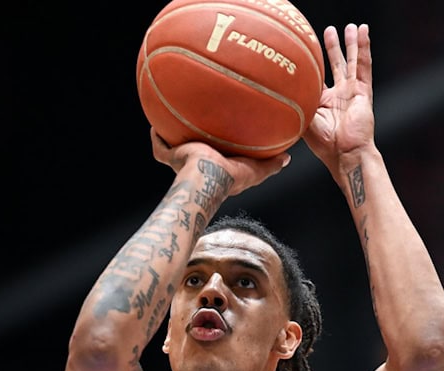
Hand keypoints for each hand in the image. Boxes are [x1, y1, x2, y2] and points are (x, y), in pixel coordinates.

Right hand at [150, 128, 290, 196]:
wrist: (210, 177)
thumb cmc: (233, 178)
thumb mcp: (257, 170)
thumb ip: (271, 165)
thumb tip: (288, 157)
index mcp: (216, 167)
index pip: (215, 156)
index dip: (218, 147)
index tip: (221, 136)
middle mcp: (197, 164)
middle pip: (192, 150)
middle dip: (193, 139)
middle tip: (196, 124)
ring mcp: (182, 161)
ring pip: (173, 149)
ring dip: (172, 137)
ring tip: (171, 119)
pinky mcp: (171, 157)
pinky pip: (159, 147)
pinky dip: (156, 137)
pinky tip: (155, 124)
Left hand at [303, 24, 376, 176]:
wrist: (345, 153)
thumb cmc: (323, 144)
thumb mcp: (302, 120)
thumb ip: (294, 104)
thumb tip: (272, 93)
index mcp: (324, 102)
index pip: (319, 77)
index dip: (315, 63)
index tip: (308, 47)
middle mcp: (340, 95)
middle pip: (338, 65)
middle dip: (334, 48)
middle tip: (329, 31)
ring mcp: (354, 92)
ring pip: (353, 62)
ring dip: (352, 44)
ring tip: (352, 27)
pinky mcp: (365, 92)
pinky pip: (364, 65)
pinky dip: (364, 48)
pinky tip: (363, 33)